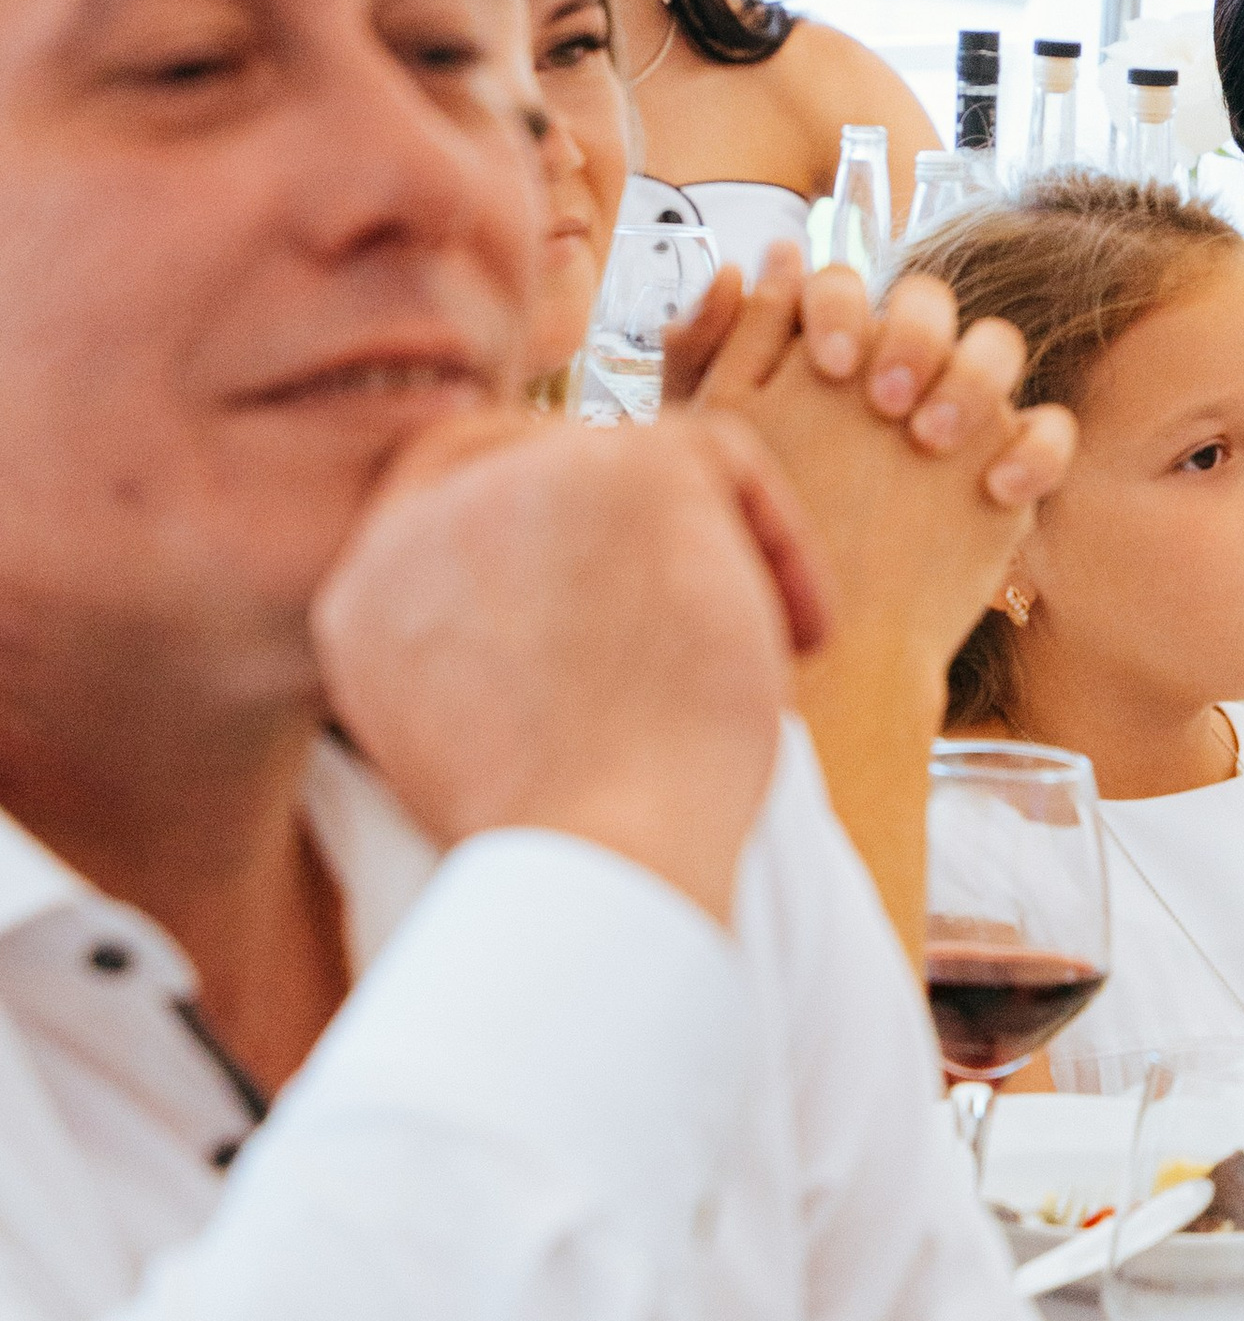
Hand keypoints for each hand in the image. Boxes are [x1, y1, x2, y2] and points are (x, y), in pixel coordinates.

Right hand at [313, 411, 834, 920]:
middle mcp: (412, 529)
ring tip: (754, 661)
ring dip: (707, 548)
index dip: (542, 509)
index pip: (441, 491)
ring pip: (630, 458)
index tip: (629, 577)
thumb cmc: (581, 847)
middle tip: (709, 605)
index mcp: (367, 601)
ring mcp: (507, 483)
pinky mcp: (615, 467)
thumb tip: (612, 590)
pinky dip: (776, 540)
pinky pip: (718, 455)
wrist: (600, 868)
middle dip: (628, 517)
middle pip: (536, 452)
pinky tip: (799, 637)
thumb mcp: (506, 739)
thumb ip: (515, 642)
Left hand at [671, 246, 1076, 679]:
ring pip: (996, 347)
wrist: (811, 647)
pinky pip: (1049, 432)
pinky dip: (1037, 449)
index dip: (840, 305)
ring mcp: (960, 414)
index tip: (824, 362)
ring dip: (973, 376)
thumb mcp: (708, 449)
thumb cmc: (749, 538)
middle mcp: (899, 367)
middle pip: (929, 301)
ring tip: (931, 440)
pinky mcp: (1005, 471)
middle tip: (884, 403)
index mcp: (826, 347)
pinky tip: (996, 490)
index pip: (844, 285)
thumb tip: (738, 266)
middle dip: (913, 337)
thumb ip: (707, 353)